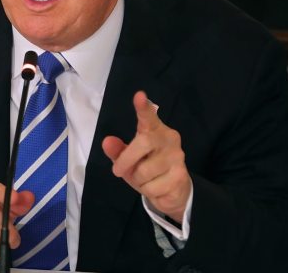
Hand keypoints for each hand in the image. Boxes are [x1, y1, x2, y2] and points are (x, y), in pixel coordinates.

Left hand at [102, 91, 191, 222]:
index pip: (149, 117)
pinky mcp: (180, 175)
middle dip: (125, 160)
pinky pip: (152, 187)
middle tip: (118, 170)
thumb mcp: (129, 160)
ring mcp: (177, 157)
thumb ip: (117, 151)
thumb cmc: (148, 168)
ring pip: (144, 171)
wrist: (174, 190)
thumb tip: (106, 142)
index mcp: (155, 130)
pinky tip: (156, 187)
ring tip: (145, 179)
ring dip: (137, 180)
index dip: (143, 108)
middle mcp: (169, 139)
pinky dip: (148, 191)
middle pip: (142, 143)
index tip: (139, 96)